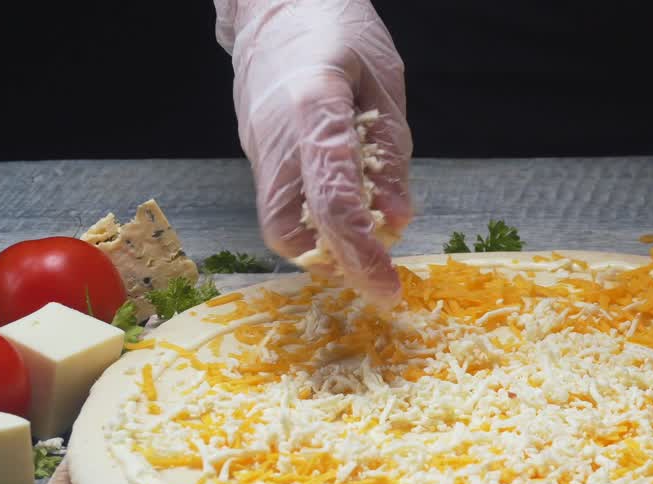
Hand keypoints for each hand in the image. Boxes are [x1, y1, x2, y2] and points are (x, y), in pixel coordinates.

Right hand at [214, 0, 411, 305]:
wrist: (275, 0)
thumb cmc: (337, 30)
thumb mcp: (384, 81)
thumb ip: (390, 154)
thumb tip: (397, 221)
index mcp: (313, 109)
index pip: (331, 196)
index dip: (359, 249)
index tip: (386, 285)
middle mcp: (274, 136)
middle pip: (290, 228)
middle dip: (337, 264)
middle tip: (379, 280)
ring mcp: (257, 146)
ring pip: (279, 224)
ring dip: (323, 247)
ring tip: (366, 246)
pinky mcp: (255, 151)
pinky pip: (281, 202)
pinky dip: (313, 221)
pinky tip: (347, 214)